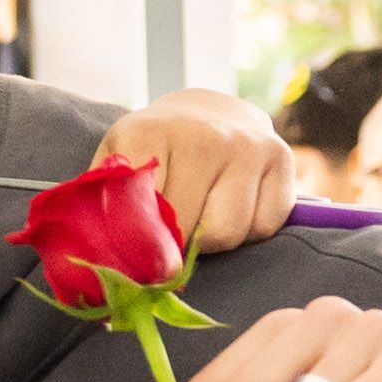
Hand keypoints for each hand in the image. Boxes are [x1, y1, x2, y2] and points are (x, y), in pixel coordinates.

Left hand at [94, 90, 297, 255]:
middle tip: (169, 233)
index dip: (142, 243)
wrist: (207, 112)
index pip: (145, 214)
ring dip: (211, 240)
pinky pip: (265, 226)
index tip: (138, 251)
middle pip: (191, 230)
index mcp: (149, 133)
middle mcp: (205, 136)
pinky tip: (229, 206)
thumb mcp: (115, 164)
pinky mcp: (284, 159)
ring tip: (199, 216)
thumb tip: (96, 269)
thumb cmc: (153, 149)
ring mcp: (249, 146)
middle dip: (177, 244)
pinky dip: (247, 230)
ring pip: (230, 233)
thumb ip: (103, 207)